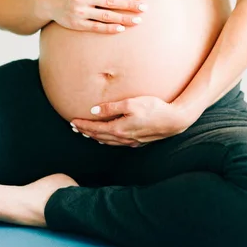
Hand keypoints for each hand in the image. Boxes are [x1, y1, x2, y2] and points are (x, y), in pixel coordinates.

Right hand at [41, 0, 146, 33]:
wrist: (48, 2)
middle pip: (111, 2)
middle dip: (130, 5)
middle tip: (144, 8)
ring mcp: (79, 11)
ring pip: (106, 16)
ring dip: (124, 18)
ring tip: (138, 20)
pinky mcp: (77, 24)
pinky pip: (96, 27)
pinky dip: (110, 28)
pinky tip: (121, 29)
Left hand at [70, 96, 193, 146]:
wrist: (174, 120)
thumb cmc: (154, 108)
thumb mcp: (131, 103)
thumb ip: (111, 107)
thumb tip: (94, 111)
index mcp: (119, 129)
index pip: (95, 129)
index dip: (82, 125)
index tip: (72, 121)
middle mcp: (123, 138)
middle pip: (99, 136)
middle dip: (86, 132)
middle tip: (74, 127)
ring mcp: (131, 141)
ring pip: (108, 141)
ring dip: (95, 137)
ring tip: (87, 133)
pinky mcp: (138, 141)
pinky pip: (117, 143)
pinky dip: (108, 140)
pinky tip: (107, 138)